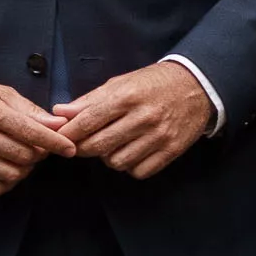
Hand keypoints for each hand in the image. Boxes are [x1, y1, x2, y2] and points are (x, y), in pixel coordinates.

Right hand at [0, 78, 78, 196]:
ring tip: (22, 156)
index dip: (55, 142)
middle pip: (24, 156)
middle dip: (39, 153)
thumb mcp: (0, 94)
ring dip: (25, 168)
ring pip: (13, 174)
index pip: (30, 132)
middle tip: (38, 146)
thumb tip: (58, 125)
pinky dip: (9, 181)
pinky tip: (8, 167)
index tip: (70, 148)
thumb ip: (30, 111)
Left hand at [51, 59, 211, 180]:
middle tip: (80, 145)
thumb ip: (89, 100)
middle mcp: (142, 117)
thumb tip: (60, 113)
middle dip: (82, 149)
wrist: (196, 86)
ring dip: (108, 158)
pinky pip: (139, 172)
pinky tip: (131, 153)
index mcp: (126, 97)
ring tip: (111, 146)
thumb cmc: (152, 84)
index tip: (58, 138)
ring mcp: (159, 136)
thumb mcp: (120, 83)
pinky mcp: (171, 151)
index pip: (87, 122)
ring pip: (117, 162)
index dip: (68, 134)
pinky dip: (130, 166)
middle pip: (98, 146)